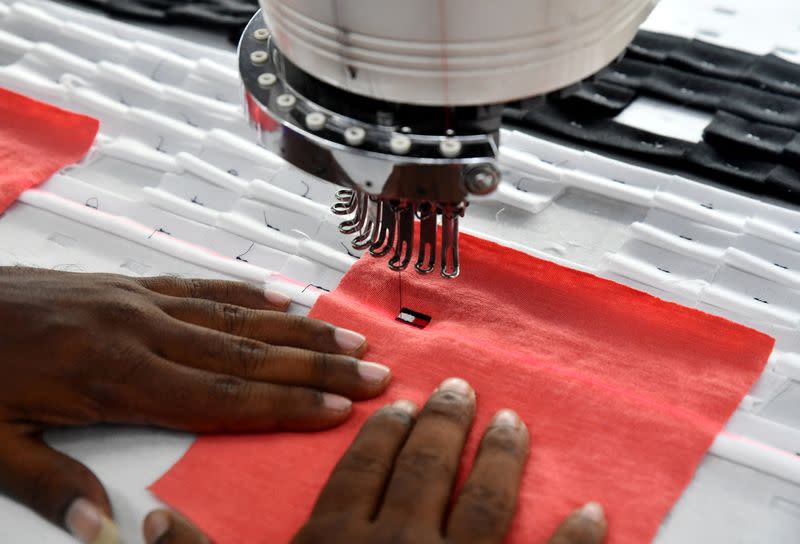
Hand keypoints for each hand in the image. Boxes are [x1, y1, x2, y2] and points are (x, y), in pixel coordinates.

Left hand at [0, 267, 390, 542]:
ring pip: (234, 318)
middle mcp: (140, 331)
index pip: (220, 398)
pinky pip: (200, 287)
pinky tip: (283, 299)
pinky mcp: (129, 282)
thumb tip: (105, 528)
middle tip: (372, 372)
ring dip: (297, 331)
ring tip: (347, 338)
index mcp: (113, 377)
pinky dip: (248, 294)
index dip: (284, 407)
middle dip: (315, 368)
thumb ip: (50, 482)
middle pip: (246, 356)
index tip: (337, 410)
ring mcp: (138, 301)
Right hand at [141, 378, 605, 543]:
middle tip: (461, 392)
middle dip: (443, 426)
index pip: (362, 469)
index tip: (399, 407)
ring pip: (483, 500)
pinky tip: (592, 512)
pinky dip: (573, 541)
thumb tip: (146, 522)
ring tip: (511, 422)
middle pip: (424, 468)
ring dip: (500, 457)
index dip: (382, 435)